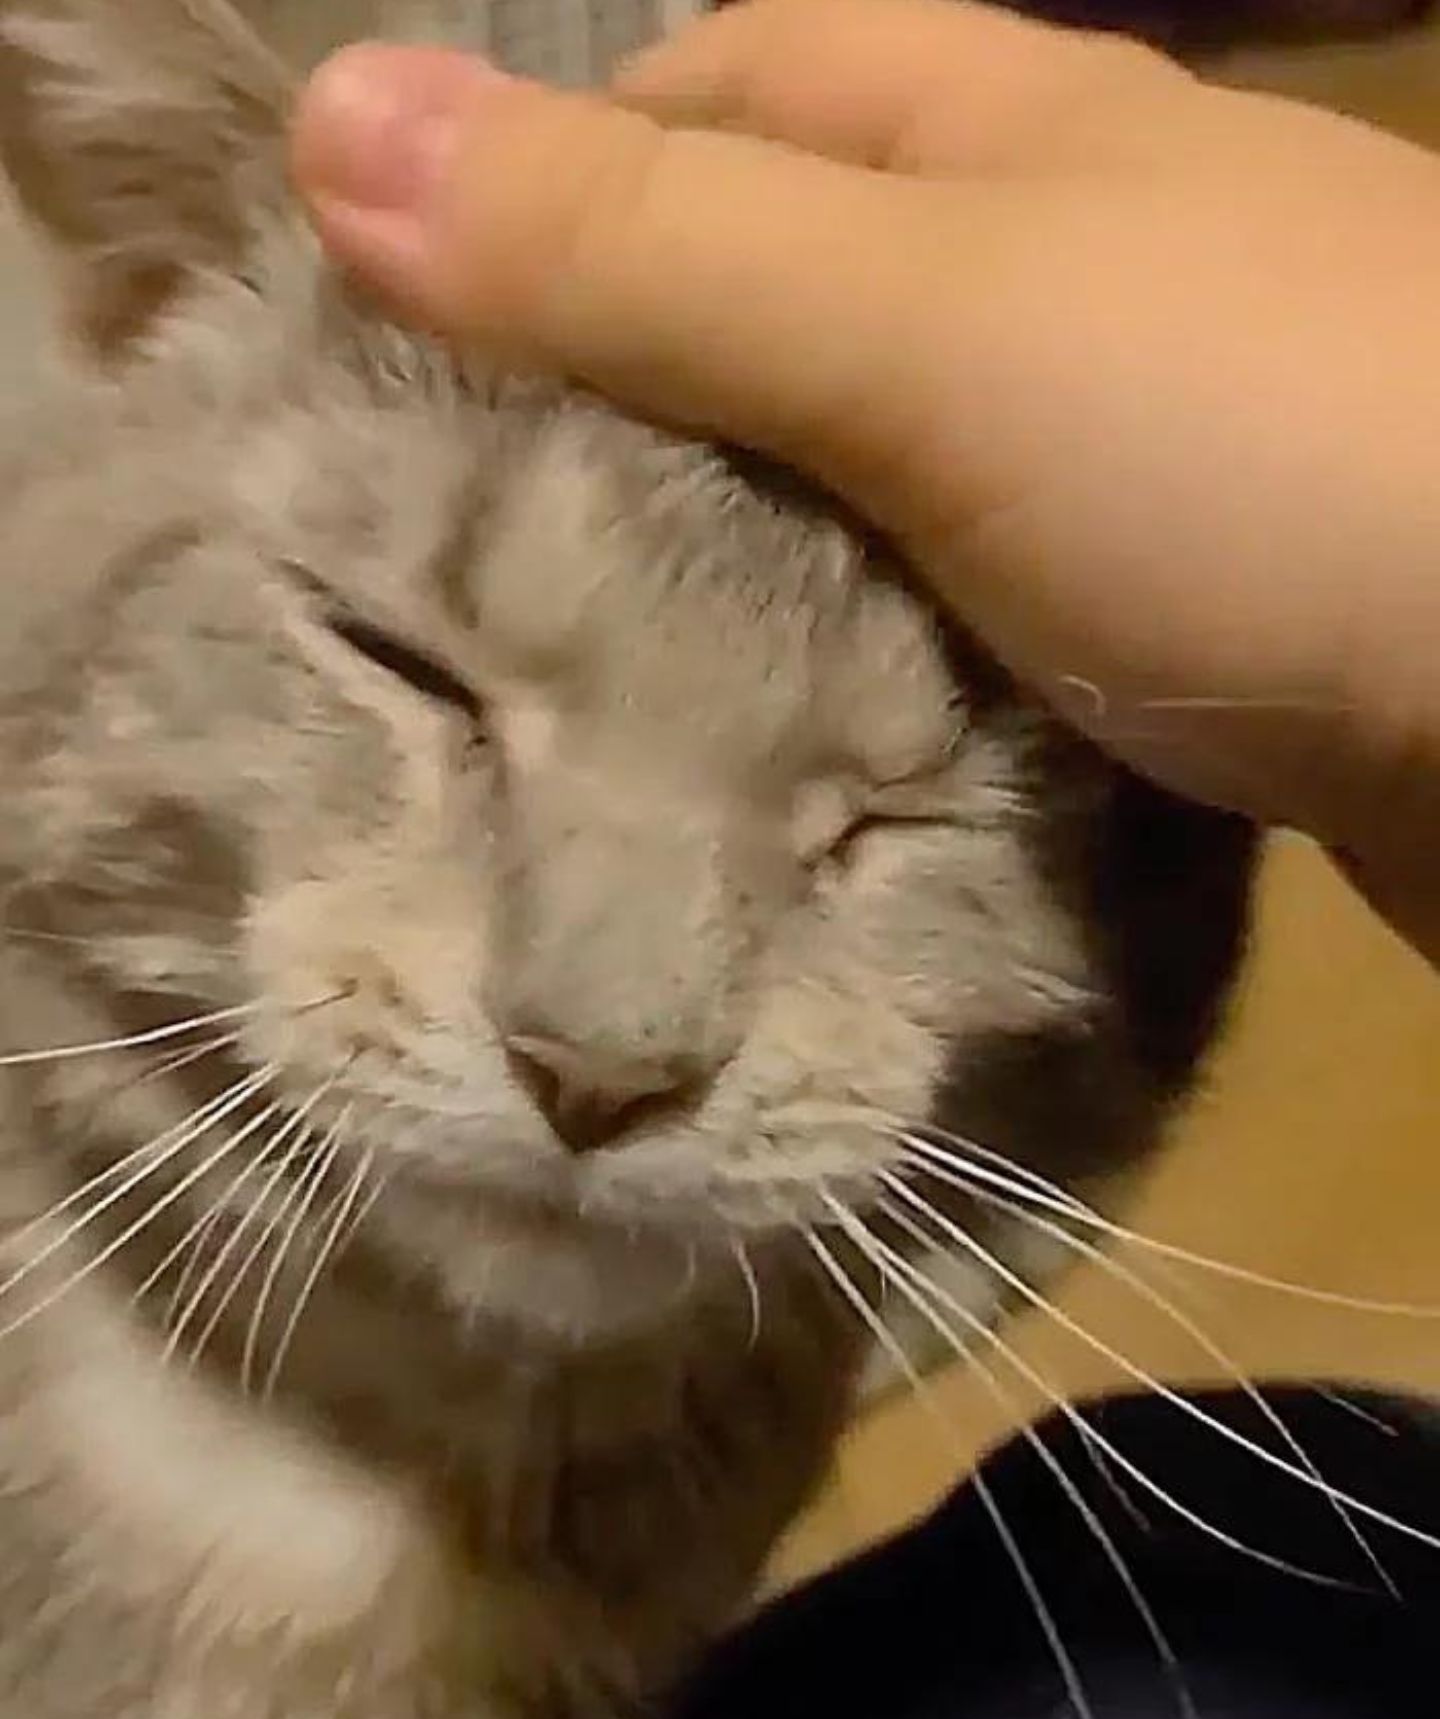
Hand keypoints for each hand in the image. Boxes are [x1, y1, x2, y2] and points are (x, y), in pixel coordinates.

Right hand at [291, 0, 1439, 963]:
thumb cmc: (1244, 460)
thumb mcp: (920, 329)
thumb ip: (641, 249)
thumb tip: (326, 133)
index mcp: (997, 121)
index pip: (718, 84)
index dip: (556, 173)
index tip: (418, 329)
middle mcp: (1063, 251)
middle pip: (784, 275)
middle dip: (630, 380)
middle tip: (475, 536)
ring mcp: (1127, 430)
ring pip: (868, 452)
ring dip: (739, 534)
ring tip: (589, 652)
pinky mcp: (1168, 594)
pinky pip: (958, 590)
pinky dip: (862, 642)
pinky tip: (788, 723)